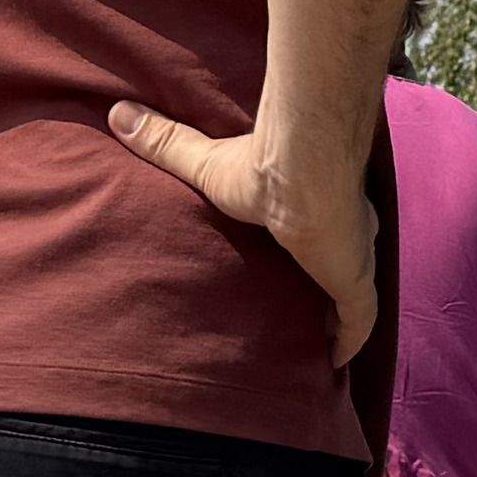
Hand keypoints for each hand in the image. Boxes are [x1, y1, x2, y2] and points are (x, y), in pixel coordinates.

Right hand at [105, 101, 383, 365]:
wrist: (301, 171)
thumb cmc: (259, 169)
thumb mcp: (203, 163)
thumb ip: (166, 142)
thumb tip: (117, 114)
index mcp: (318, 205)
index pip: (324, 229)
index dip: (318, 246)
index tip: (304, 260)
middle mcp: (345, 231)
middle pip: (344, 260)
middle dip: (333, 280)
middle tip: (310, 309)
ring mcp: (354, 258)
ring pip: (354, 294)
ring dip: (342, 316)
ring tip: (320, 342)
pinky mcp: (356, 283)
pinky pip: (359, 321)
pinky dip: (351, 341)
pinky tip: (338, 362)